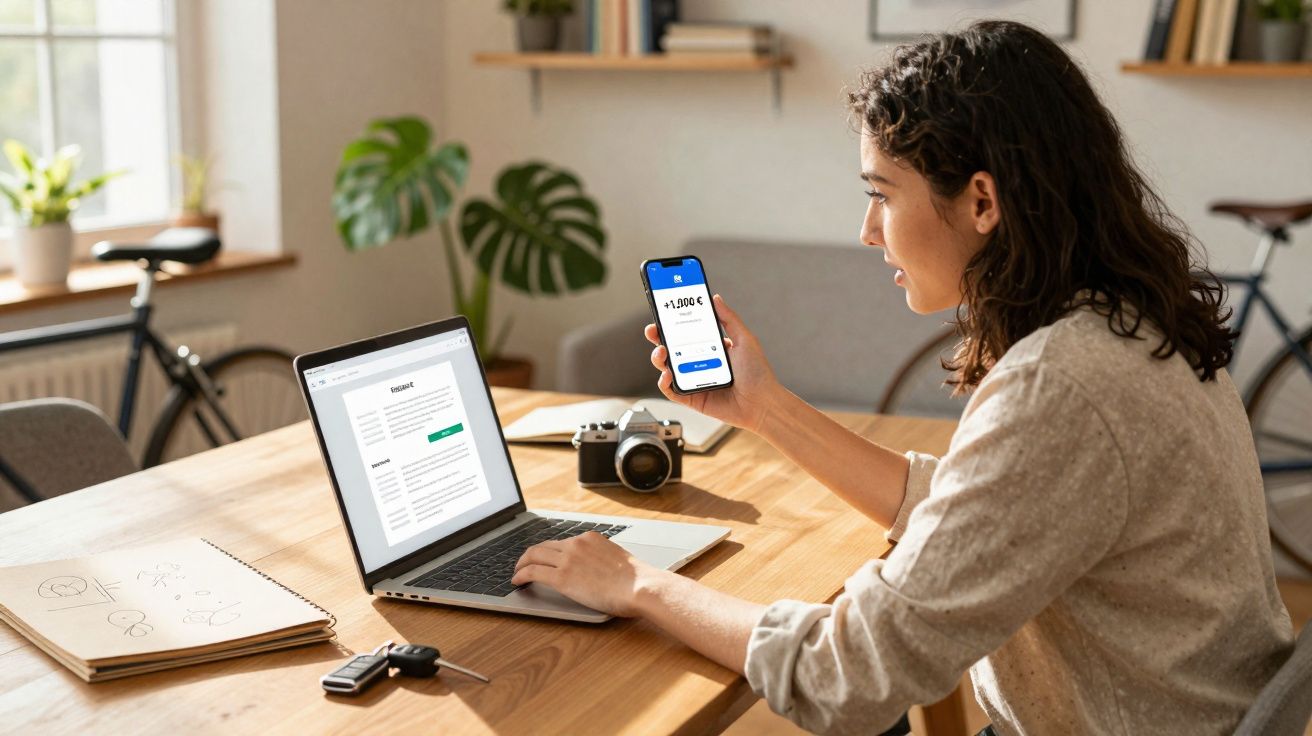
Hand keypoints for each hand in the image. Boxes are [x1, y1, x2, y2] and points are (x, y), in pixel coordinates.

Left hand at [511, 532, 663, 616]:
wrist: (639, 586)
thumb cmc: (635, 580)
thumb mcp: (617, 559)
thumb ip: (601, 559)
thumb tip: (594, 570)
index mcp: (590, 538)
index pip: (561, 542)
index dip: (548, 551)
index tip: (542, 557)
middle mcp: (576, 544)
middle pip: (543, 546)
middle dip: (530, 555)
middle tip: (523, 564)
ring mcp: (568, 559)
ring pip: (533, 556)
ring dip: (521, 564)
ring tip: (516, 573)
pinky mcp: (562, 577)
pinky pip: (532, 572)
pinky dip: (521, 575)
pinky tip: (517, 582)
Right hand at [646, 294, 781, 433]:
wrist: (762, 403)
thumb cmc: (757, 374)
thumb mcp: (744, 339)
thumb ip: (729, 318)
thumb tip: (715, 298)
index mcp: (710, 347)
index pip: (685, 333)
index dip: (671, 324)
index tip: (662, 313)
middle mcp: (699, 363)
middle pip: (671, 348)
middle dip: (658, 338)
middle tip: (653, 331)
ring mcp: (693, 380)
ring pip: (666, 367)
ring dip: (658, 358)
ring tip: (662, 352)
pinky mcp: (691, 398)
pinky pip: (671, 390)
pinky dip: (664, 382)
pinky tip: (668, 375)